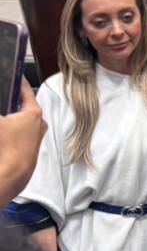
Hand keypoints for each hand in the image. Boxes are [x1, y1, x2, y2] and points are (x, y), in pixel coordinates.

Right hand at [0, 79, 45, 199]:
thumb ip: (1, 111)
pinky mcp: (30, 148)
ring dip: (10, 116)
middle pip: (22, 106)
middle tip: (5, 96)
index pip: (24, 90)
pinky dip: (10, 130)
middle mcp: (38, 123)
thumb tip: (3, 116)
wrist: (11, 176)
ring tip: (5, 115)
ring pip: (21, 120)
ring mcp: (35, 137)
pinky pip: (19, 133)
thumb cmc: (6, 147)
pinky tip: (4, 134)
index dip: (17, 81)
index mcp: (33, 113)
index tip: (13, 74)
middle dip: (10, 101)